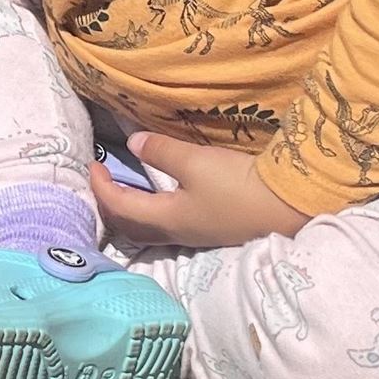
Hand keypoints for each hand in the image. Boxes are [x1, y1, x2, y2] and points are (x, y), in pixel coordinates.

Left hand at [90, 133, 311, 249]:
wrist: (286, 207)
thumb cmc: (236, 186)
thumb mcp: (195, 163)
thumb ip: (161, 152)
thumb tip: (132, 143)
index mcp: (165, 219)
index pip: (119, 207)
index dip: (101, 187)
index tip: (92, 164)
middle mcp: (175, 233)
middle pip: (129, 226)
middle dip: (109, 204)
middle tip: (102, 180)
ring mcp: (194, 234)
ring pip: (148, 228)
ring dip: (130, 211)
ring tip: (125, 189)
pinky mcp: (210, 230)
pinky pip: (166, 225)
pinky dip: (150, 211)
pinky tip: (160, 198)